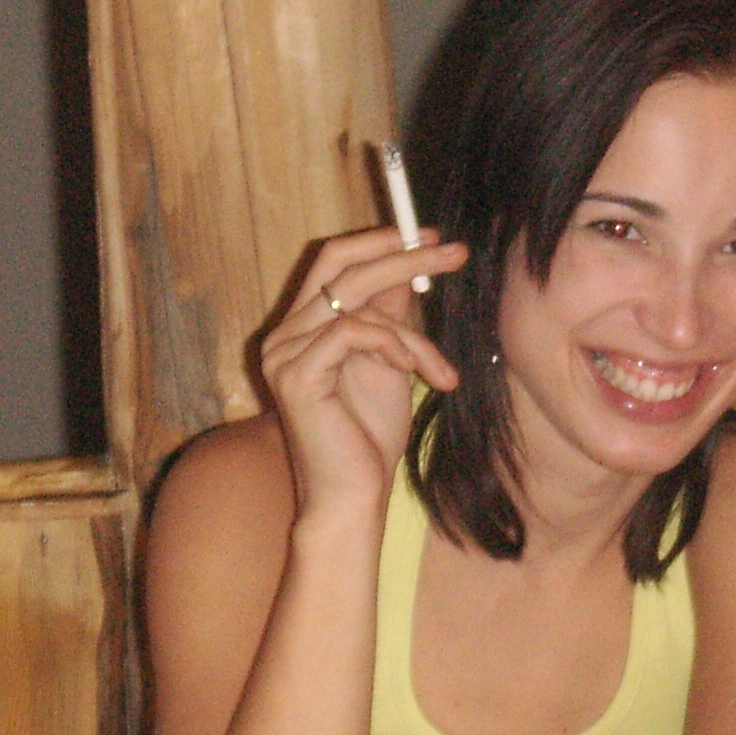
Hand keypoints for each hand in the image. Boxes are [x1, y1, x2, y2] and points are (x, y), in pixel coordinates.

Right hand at [253, 225, 465, 523]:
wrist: (353, 496)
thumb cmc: (368, 437)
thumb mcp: (389, 362)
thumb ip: (389, 315)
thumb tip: (409, 266)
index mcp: (300, 327)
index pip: (334, 260)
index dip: (381, 242)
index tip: (432, 238)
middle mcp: (282, 334)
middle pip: (341, 264)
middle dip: (403, 254)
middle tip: (452, 251)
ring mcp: (284, 353)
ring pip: (358, 302)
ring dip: (413, 333)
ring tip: (440, 371)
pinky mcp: (296, 375)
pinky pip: (354, 332)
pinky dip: (395, 346)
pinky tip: (418, 375)